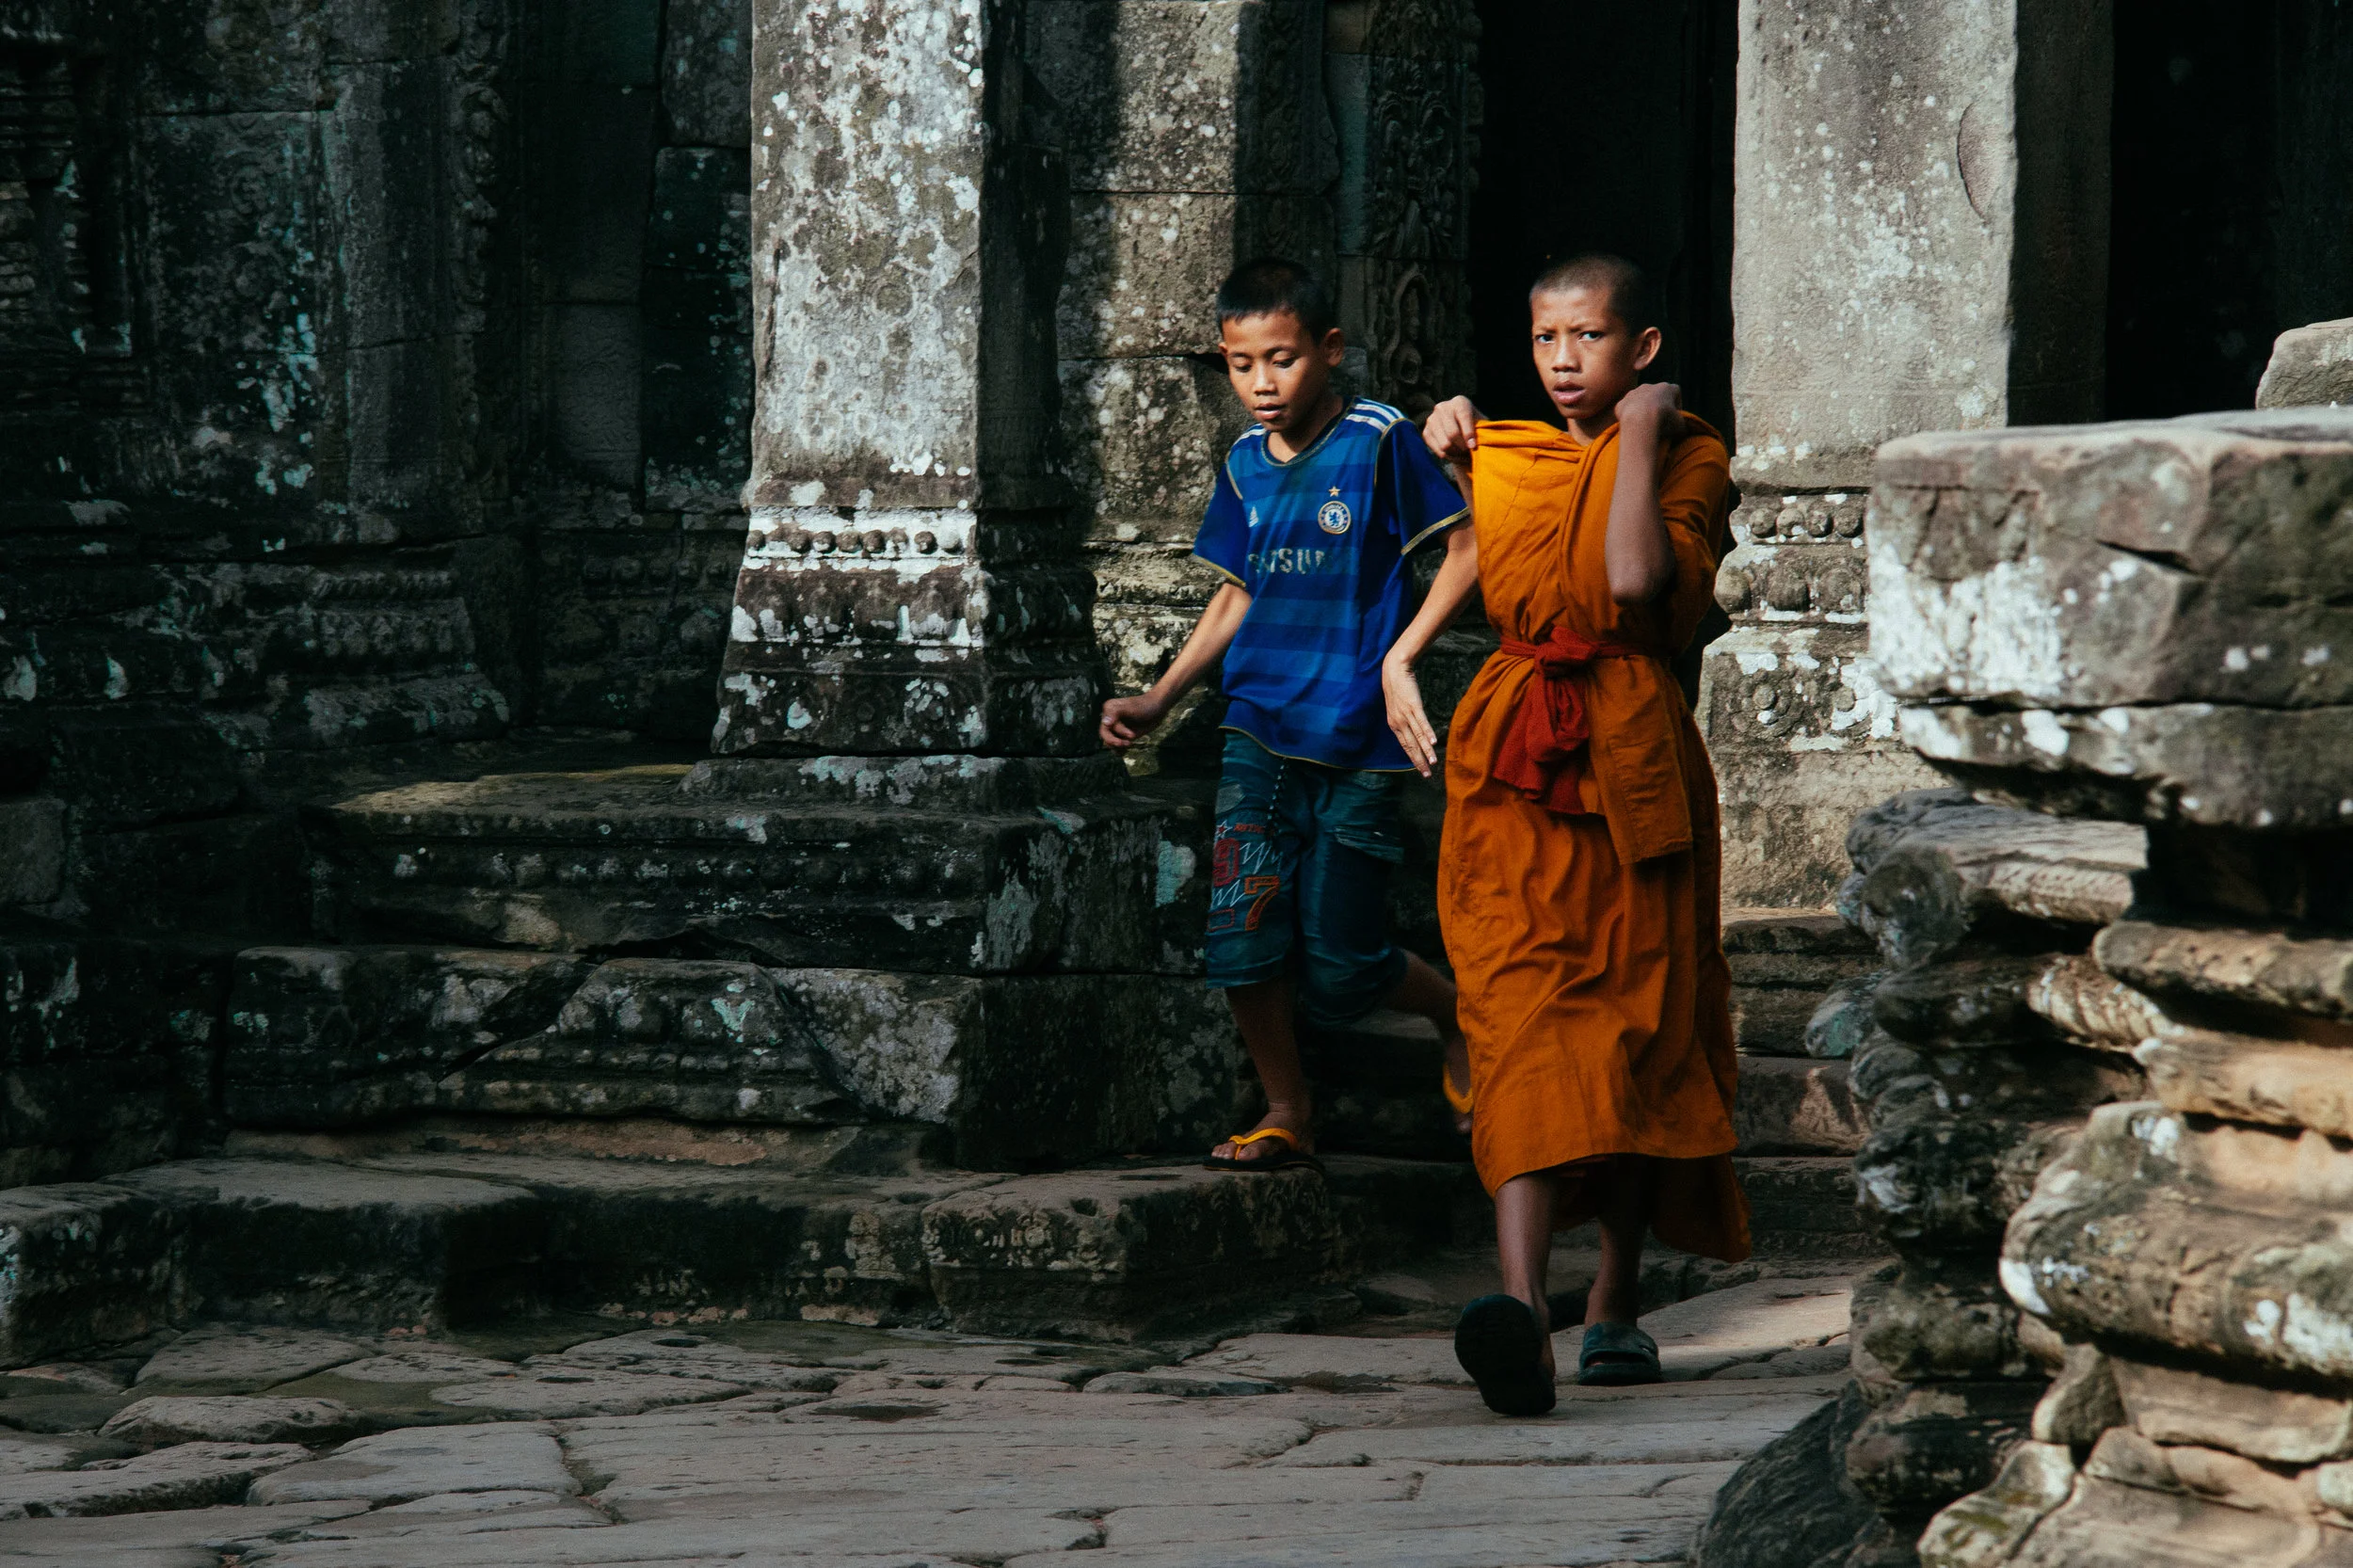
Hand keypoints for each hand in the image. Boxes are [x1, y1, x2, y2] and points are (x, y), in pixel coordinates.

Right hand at [1099, 690, 1168, 749]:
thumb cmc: (1144, 705)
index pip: (1106, 725)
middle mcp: (1110, 719)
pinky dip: (1119, 750)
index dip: (1117, 732)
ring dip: (1118, 747)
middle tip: (1129, 743)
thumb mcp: (1130, 707)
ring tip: (1130, 744)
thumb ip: (1115, 713)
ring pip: (1110, 742)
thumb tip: (1105, 723)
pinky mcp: (1123, 735)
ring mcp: (1116, 728)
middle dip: (1115, 741)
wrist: (1157, 709)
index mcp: (1109, 709)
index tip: (1131, 735)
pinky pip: (1116, 746)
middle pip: (1105, 735)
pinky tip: (1126, 750)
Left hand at [1383, 656, 1438, 776]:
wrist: (1394, 670)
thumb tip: (1412, 729)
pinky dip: (1427, 733)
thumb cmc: (1398, 688)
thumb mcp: (1397, 707)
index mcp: (1394, 725)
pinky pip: (1421, 722)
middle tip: (1427, 775)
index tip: (1421, 770)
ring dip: (1426, 751)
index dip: (1413, 759)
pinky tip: (1433, 742)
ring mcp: (1405, 715)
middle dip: (1419, 762)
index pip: (1405, 746)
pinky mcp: (1413, 706)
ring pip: (1417, 737)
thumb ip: (1404, 720)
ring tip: (1433, 763)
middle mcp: (1398, 722)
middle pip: (1410, 746)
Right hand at [1422, 396, 1482, 466]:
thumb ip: (1481, 430)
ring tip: (1464, 455)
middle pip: (1452, 433)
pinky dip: (1448, 457)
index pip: (1463, 417)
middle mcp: (1443, 407)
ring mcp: (1432, 419)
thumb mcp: (1481, 423)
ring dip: (1456, 454)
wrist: (1459, 425)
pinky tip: (1455, 455)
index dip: (1468, 433)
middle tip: (1469, 452)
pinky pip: (1437, 450)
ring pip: (1444, 444)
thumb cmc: (1475, 424)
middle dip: (1463, 447)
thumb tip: (1476, 443)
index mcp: (1459, 402)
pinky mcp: (1426, 432)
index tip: (1473, 446)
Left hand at [1617, 382, 1684, 443]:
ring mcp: (1633, 393)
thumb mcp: (1681, 425)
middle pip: (1655, 395)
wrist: (1639, 420)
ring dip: (1642, 411)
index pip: (1675, 392)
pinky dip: (1629, 417)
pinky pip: (1627, 410)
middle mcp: (1649, 386)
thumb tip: (1680, 428)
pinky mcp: (1621, 403)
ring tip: (1644, 425)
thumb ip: (1681, 423)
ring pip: (1639, 401)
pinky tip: (1633, 427)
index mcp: (1666, 387)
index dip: (1676, 404)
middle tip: (1658, 422)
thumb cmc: (1664, 421)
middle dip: (1657, 406)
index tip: (1675, 417)